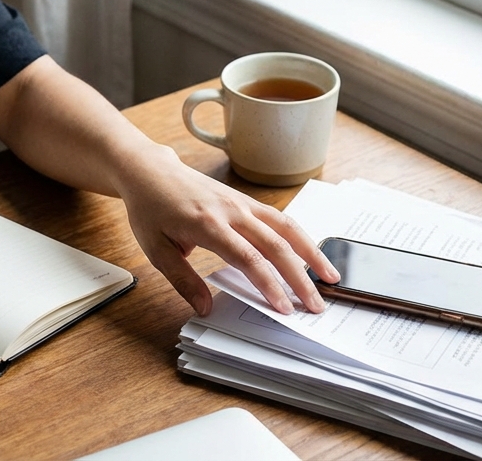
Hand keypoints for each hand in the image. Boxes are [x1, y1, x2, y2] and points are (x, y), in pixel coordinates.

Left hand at [117, 146, 339, 316]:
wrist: (150, 172)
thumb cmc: (150, 210)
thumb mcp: (156, 250)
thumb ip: (183, 280)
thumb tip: (206, 308)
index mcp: (208, 224)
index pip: (248, 258)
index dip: (269, 285)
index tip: (285, 309)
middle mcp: (231, 211)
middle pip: (276, 245)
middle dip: (300, 277)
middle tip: (316, 305)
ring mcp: (241, 203)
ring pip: (286, 227)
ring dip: (311, 253)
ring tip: (331, 278)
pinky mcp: (245, 200)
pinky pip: (279, 218)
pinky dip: (299, 237)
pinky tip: (311, 254)